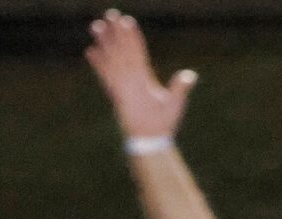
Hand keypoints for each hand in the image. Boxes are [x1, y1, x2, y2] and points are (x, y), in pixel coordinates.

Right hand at [87, 9, 196, 139]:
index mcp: (145, 77)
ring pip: (112, 59)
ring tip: (96, 26)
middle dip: (116, 32)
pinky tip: (90, 51)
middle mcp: (132, 78)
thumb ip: (180, 88)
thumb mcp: (175, 103)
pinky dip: (99, 64)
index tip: (127, 21)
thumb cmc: (163, 124)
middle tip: (110, 13)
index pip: (138, 52)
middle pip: (122, 49)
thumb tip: (190, 75)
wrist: (152, 141)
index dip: (133, 37)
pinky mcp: (116, 94)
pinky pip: (106, 76)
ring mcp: (123, 85)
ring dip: (105, 42)